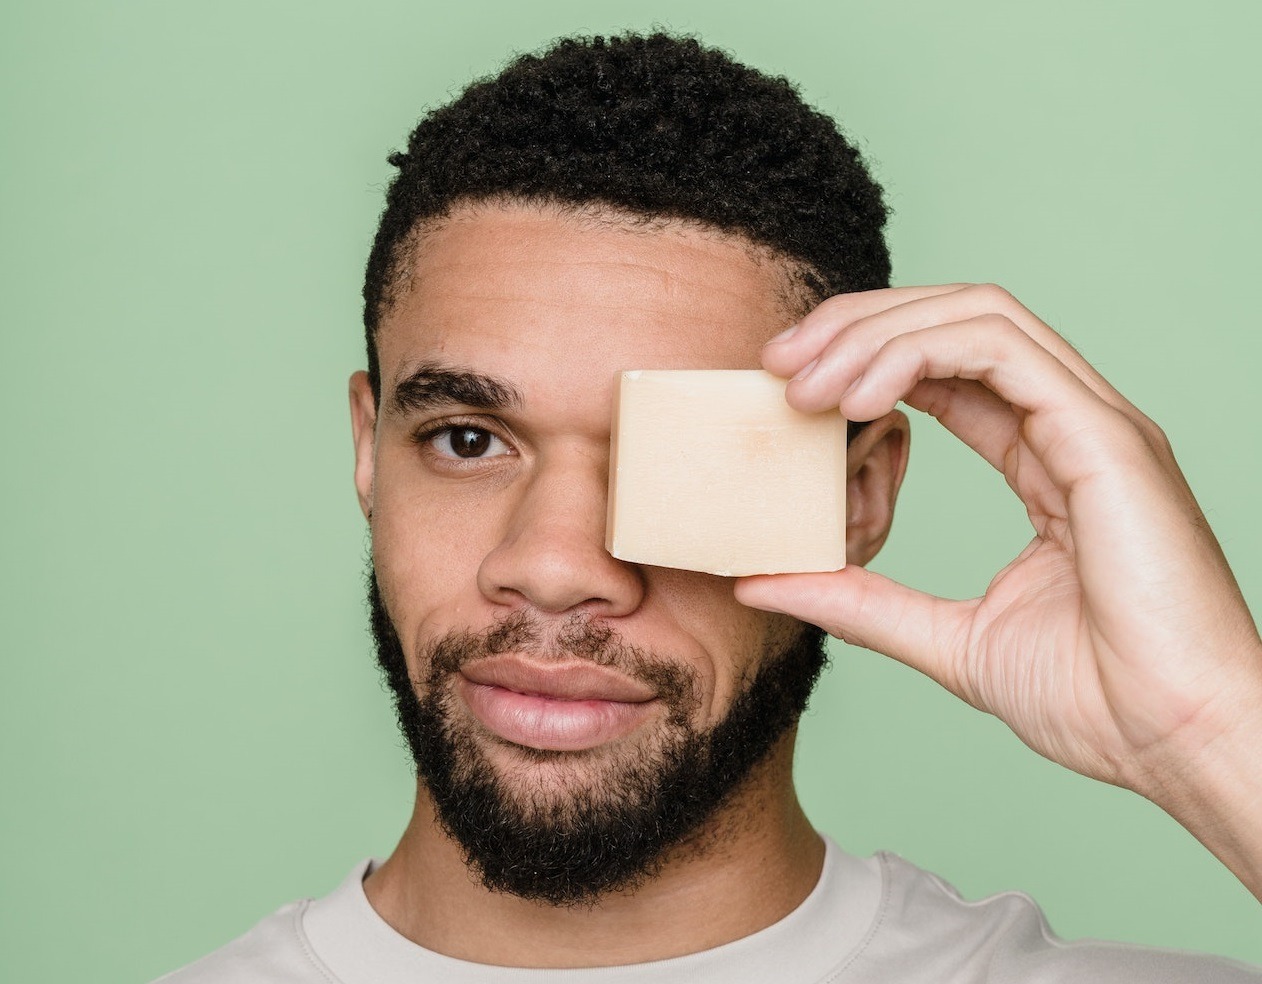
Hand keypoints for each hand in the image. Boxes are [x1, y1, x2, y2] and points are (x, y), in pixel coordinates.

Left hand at [734, 283, 1261, 896]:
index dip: (864, 358)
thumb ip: (857, 601)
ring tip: (806, 381)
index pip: (947, 368)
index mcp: (1046, 459)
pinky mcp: (1106, 439)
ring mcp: (1096, 424)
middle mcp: (1074, 425)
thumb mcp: (944, 639)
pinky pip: (1003, 352)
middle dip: (858, 326)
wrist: (1181, 746)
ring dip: (878, 334)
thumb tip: (760, 583)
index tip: (787, 384)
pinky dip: (920, 356)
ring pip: (977, 317)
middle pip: (955, 322)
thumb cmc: (1099, 701)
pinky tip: (860, 396)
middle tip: (778, 360)